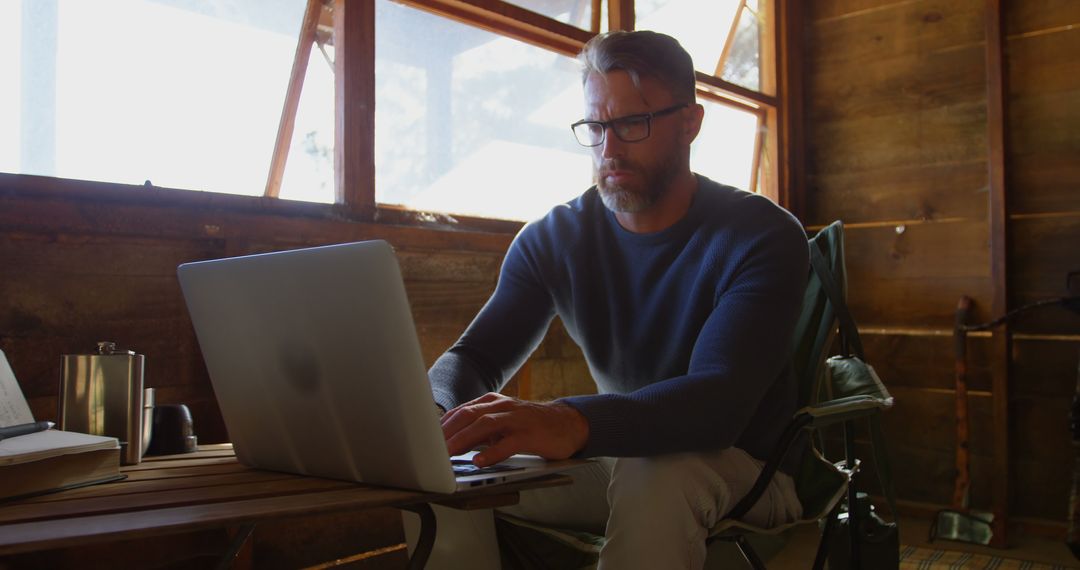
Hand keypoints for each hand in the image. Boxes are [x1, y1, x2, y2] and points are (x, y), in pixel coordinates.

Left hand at [441, 392, 588, 466]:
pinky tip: (479, 461)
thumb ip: (480, 428)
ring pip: (485, 426)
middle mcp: (503, 407)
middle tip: (430, 448)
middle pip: (469, 416)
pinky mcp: (530, 435)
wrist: (567, 424)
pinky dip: (492, 452)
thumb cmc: (531, 425)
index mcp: (493, 402)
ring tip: (448, 454)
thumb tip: (452, 441)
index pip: (461, 411)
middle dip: (447, 432)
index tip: (425, 438)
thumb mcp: (503, 421)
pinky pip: (508, 443)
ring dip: (463, 440)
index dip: (442, 425)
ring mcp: (516, 420)